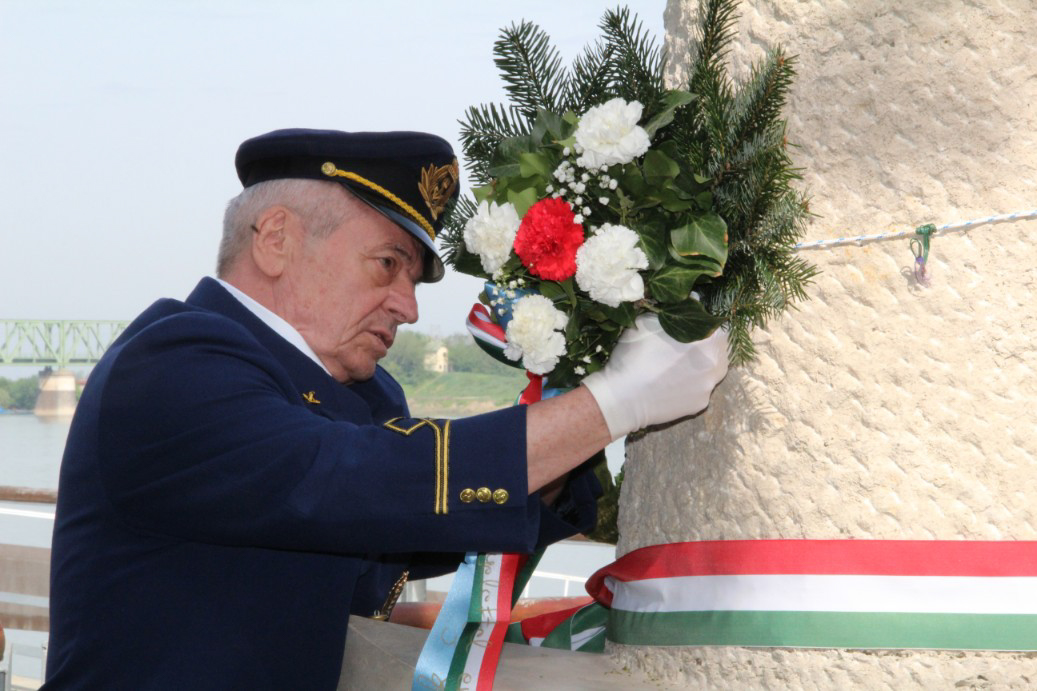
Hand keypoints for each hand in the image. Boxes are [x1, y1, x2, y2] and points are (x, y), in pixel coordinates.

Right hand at [581, 314, 728, 440]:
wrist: (623, 398)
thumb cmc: (636, 354)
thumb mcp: (650, 321)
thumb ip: (677, 308)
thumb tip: (693, 298)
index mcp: (709, 339)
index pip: (718, 325)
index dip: (704, 323)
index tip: (689, 325)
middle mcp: (717, 364)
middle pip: (718, 349)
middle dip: (705, 345)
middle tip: (682, 345)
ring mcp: (709, 387)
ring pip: (711, 371)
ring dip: (700, 365)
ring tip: (677, 366)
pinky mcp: (700, 405)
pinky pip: (699, 389)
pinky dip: (690, 385)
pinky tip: (671, 384)